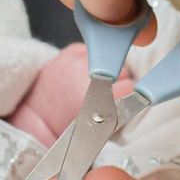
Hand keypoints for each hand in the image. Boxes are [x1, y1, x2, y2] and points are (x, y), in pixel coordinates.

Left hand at [5, 31, 142, 142]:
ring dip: (107, 68)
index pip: (132, 86)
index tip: (127, 99)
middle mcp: (87, 74)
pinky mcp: (69, 52)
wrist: (38, 119)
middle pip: (124, 68)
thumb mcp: (102, 127)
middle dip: (120, 79)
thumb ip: (123, 110)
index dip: (131, 94)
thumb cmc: (70, 128)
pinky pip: (94, 51)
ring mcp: (77, 60)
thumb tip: (142, 93)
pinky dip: (92, 60)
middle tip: (106, 94)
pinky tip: (84, 73)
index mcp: (98, 98)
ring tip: (94, 83)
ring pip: (111, 57)